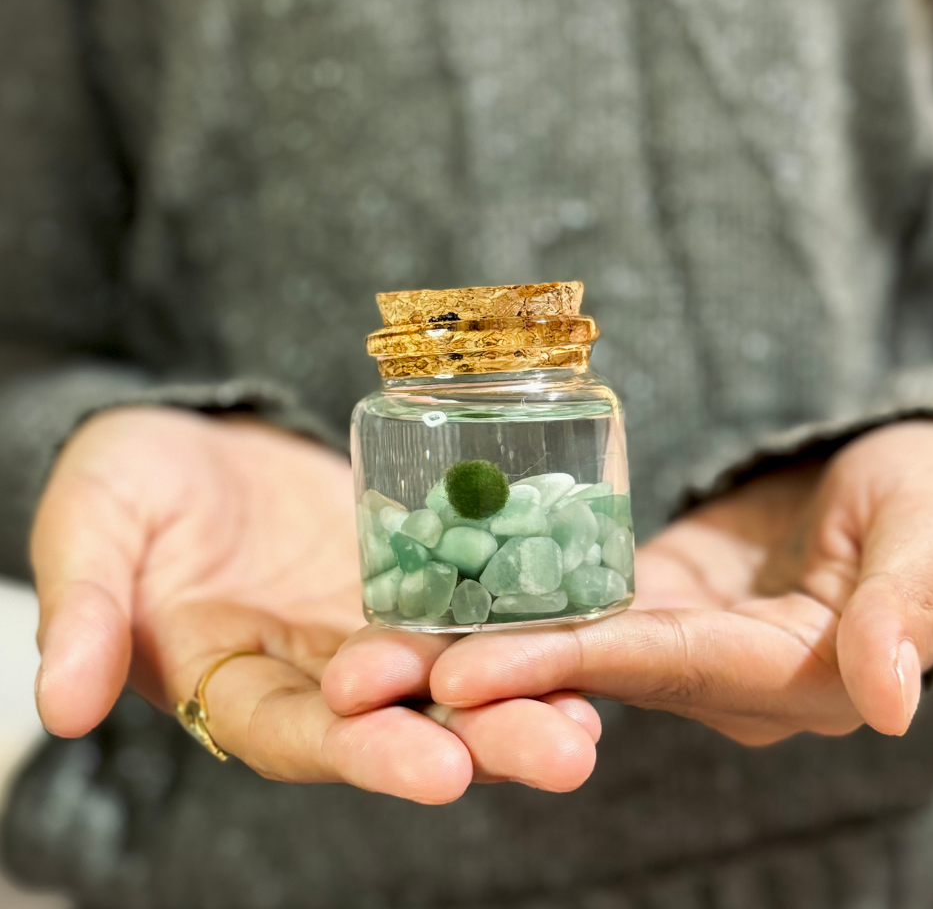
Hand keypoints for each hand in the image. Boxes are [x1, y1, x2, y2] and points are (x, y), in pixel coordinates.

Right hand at [32, 408, 598, 801]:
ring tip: (594, 716)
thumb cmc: (129, 481)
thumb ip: (87, 612)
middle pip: (401, 718)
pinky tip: (589, 632)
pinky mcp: (412, 570)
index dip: (365, 752)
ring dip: (525, 695)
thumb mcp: (94, 530)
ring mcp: (370, 620)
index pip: (300, 733)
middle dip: (481, 740)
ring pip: (450, 672)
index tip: (439, 771)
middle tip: (566, 754)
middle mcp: (314, 668)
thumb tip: (63, 707)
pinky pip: (472, 600)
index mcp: (233, 679)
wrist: (194, 435)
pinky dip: (526, 622)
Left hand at [325, 420, 932, 749]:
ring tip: (374, 636)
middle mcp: (720, 672)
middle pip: (589, 670)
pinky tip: (439, 579)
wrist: (916, 482)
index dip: (563, 669)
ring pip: (570, 638)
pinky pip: (580, 593)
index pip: (658, 669)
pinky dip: (516, 590)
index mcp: (787, 673)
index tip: (464, 678)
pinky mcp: (661, 593)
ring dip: (477, 637)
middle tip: (368, 674)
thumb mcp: (932, 540)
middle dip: (482, 673)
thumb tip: (891, 699)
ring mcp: (683, 634)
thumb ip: (905, 611)